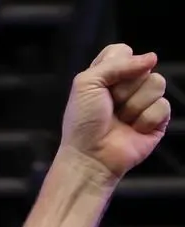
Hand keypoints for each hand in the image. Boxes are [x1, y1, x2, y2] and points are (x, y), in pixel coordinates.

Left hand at [60, 43, 171, 182]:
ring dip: (134, 104)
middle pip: (144, 66)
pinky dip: (144, 119)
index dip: (117, 63)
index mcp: (107, 75)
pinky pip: (163, 105)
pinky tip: (133, 130)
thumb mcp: (86, 83)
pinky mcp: (158, 119)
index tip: (104, 82)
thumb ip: (116, 63)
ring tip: (121, 119)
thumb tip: (152, 57)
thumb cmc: (83, 122)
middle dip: (124, 87)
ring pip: (157, 82)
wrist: (90, 155)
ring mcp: (144, 101)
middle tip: (110, 105)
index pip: (123, 51)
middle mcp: (127, 86)